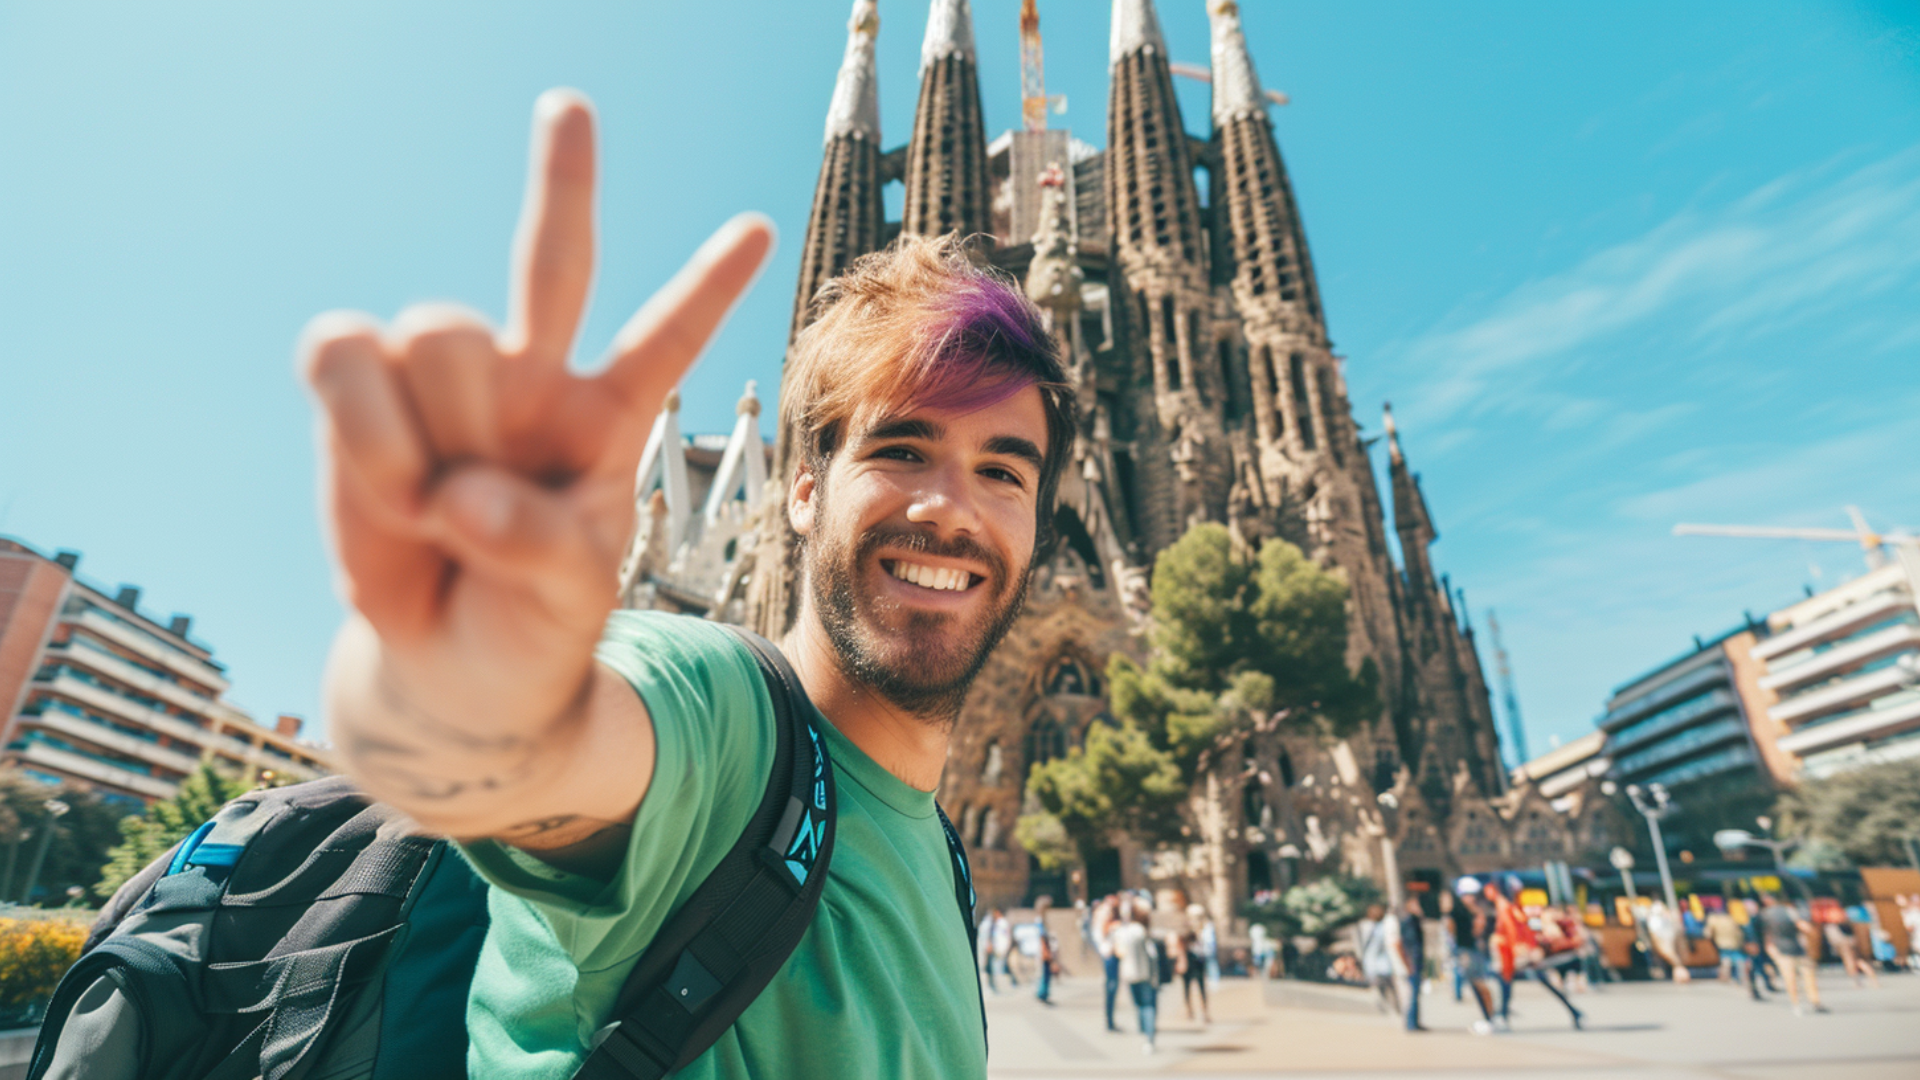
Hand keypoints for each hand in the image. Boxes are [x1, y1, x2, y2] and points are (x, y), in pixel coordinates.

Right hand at [303, 90, 772, 755]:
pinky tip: (386, 482)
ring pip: (439, 333)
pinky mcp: (362, 399)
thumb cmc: (531, 626)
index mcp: (606, 421)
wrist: (450, 673)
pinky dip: (358, 418)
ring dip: (434, 428)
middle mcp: (531, 384)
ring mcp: (448, 388)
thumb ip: (537, 548)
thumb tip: (462, 494)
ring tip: (432, 509)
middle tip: (570, 102)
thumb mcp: (570, 604)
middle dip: (563, 180)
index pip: (663, 338)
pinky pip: (345, 351)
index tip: (755, 228)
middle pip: (553, 261)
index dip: (707, 285)